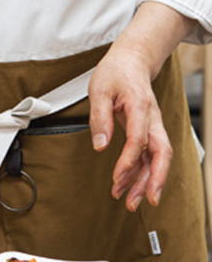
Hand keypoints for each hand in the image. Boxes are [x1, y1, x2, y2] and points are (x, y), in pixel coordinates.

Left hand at [89, 2, 189, 210]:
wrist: (132, 60)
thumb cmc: (116, 72)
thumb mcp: (99, 89)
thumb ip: (99, 117)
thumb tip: (100, 144)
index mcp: (140, 106)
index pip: (139, 139)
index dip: (129, 161)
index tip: (116, 177)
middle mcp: (152, 118)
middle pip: (162, 153)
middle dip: (154, 180)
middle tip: (142, 201)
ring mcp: (153, 126)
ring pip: (157, 158)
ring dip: (145, 182)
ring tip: (130, 201)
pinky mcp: (148, 131)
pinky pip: (148, 155)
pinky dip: (139, 172)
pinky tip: (126, 185)